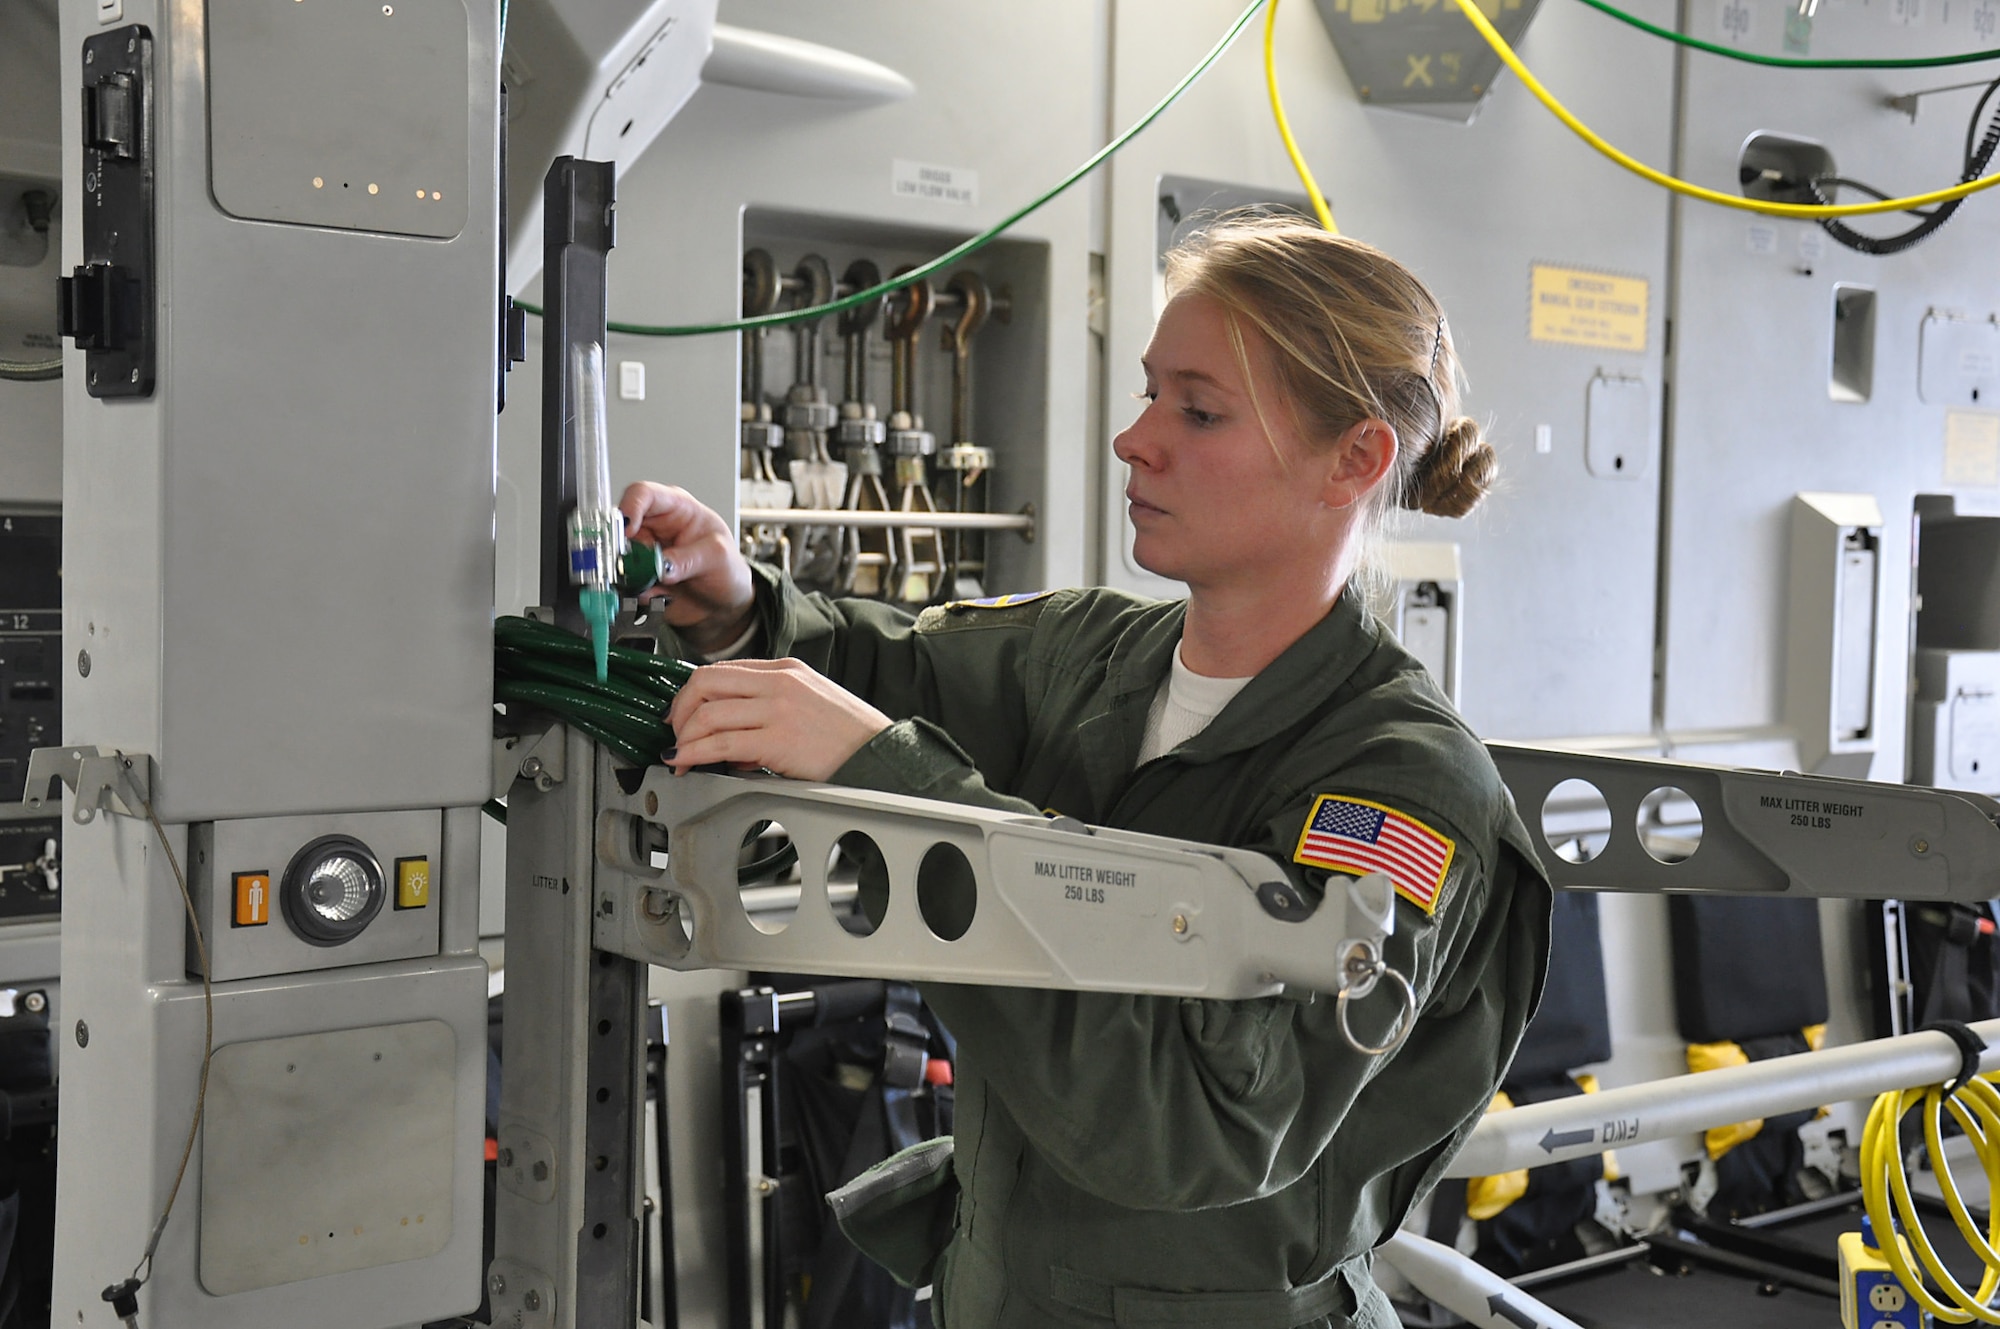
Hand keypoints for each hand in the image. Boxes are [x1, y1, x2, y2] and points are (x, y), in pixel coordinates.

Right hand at [618, 482, 755, 655]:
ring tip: (656, 586)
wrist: (725, 606)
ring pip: (619, 558)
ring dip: (631, 575)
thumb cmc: (727, 569)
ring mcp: (644, 554)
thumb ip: (688, 558)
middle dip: (623, 548)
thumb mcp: (718, 557)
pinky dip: (636, 593)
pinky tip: (659, 597)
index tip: (628, 530)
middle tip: (635, 566)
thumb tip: (661, 565)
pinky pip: (625, 583)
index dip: (630, 507)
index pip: (644, 494)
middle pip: (621, 527)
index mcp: (676, 508)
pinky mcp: (639, 578)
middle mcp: (655, 528)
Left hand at [666, 659, 892, 780]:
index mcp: (786, 669)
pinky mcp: (778, 739)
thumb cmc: (850, 736)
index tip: (683, 715)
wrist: (881, 753)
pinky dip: (694, 753)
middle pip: (706, 683)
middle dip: (681, 710)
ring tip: (680, 757)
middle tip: (675, 733)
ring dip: (684, 737)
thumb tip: (733, 742)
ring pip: (708, 713)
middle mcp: (779, 682)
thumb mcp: (810, 704)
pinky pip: (721, 744)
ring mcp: (778, 708)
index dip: (692, 693)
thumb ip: (770, 711)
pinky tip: (687, 762)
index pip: (722, 670)